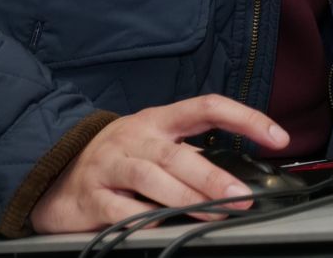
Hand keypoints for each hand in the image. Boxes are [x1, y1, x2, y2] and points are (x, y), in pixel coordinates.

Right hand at [28, 94, 289, 233]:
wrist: (55, 170)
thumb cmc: (118, 156)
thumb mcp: (154, 143)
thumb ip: (189, 155)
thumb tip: (238, 173)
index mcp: (159, 120)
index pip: (208, 107)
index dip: (246, 118)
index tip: (277, 136)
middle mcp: (137, 138)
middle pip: (179, 154)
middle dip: (214, 177)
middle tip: (242, 196)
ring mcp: (112, 165)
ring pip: (154, 180)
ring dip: (188, 199)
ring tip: (216, 213)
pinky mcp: (94, 196)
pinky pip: (122, 210)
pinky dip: (145, 219)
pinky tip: (164, 226)